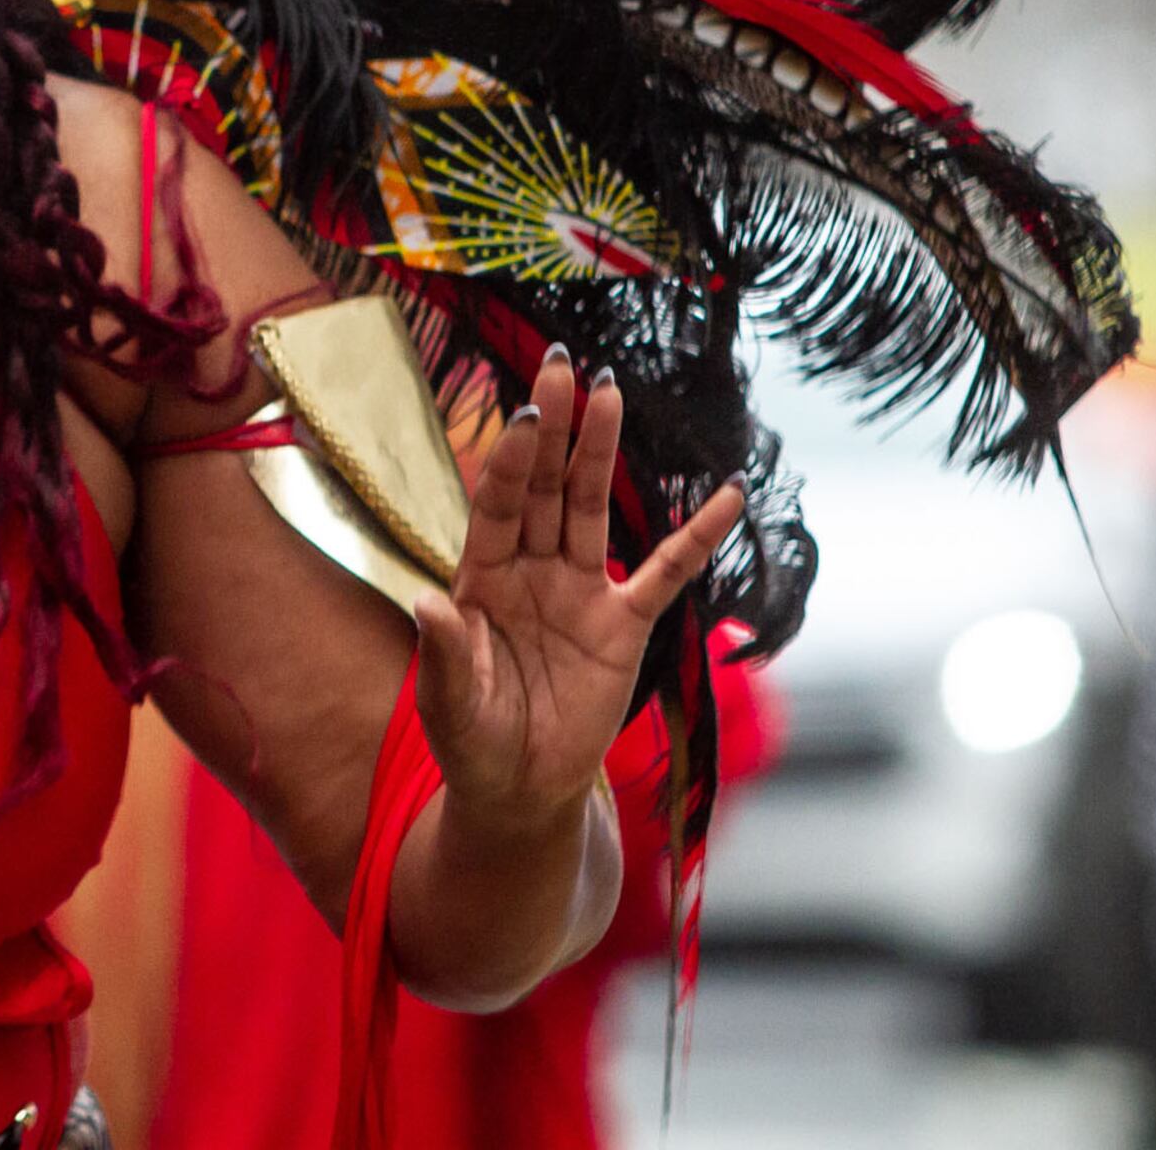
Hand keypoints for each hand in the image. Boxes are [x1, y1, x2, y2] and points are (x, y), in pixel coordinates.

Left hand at [411, 351, 742, 841]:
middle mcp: (530, 570)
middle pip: (544, 487)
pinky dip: (698, 536)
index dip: (512, 462)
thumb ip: (444, 653)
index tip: (525, 414)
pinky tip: (727, 495)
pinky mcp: (624, 625)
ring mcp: (580, 591)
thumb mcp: (451, 702)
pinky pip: (667, 573)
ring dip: (600, 452)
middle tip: (560, 365)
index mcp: (480, 579)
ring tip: (610, 390)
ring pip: (592, 508)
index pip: (498, 506)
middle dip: (552, 428)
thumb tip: (428, 605)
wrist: (519, 790)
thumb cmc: (473, 741)